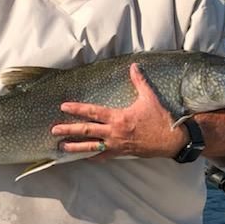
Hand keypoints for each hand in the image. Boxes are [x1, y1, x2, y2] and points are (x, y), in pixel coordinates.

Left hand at [51, 63, 186, 160]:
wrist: (171, 140)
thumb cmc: (160, 118)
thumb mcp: (149, 97)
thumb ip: (139, 81)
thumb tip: (133, 66)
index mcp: (118, 118)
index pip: (93, 112)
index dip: (77, 109)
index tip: (64, 107)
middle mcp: (114, 132)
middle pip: (87, 131)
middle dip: (69, 130)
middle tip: (53, 129)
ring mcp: (116, 145)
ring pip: (91, 147)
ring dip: (75, 147)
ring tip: (61, 147)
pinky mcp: (121, 153)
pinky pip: (103, 156)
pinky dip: (92, 157)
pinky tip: (83, 157)